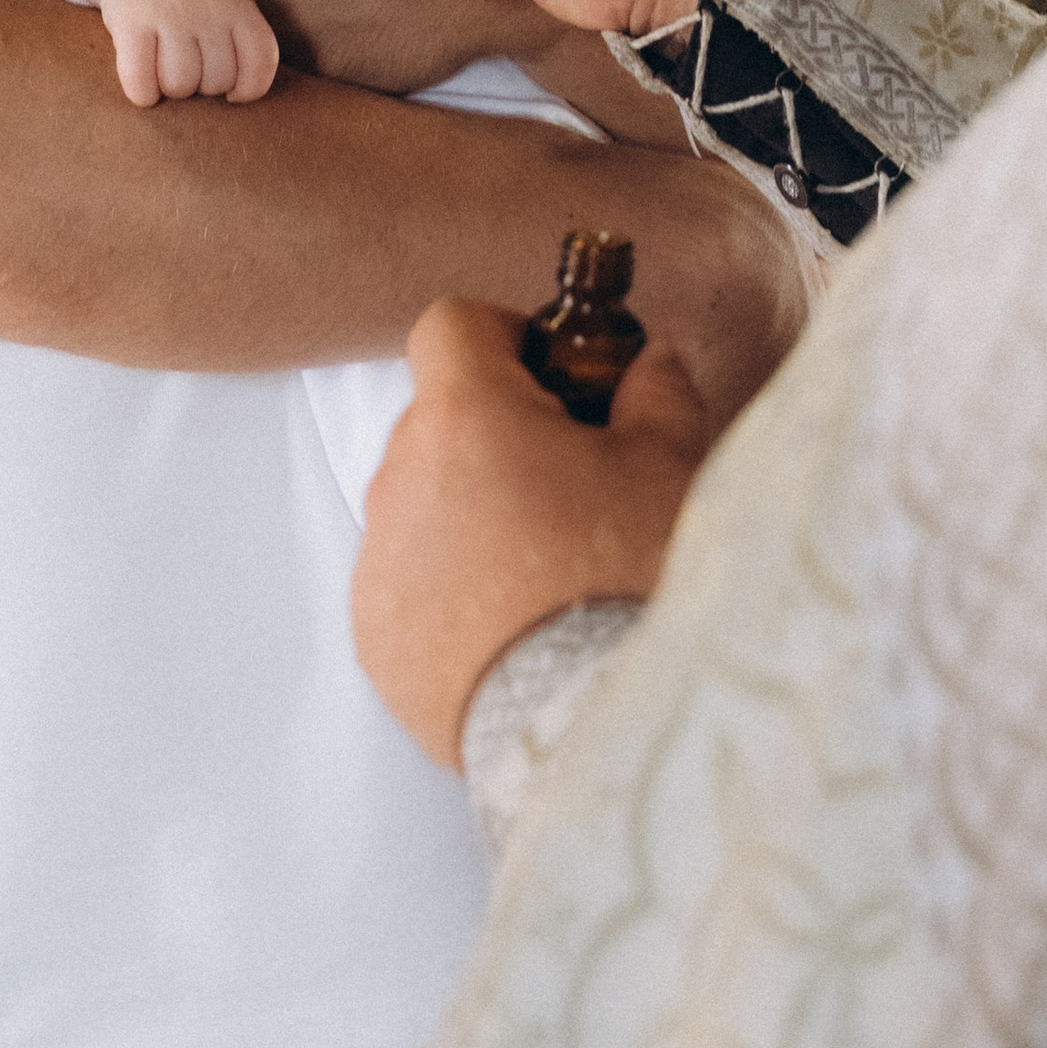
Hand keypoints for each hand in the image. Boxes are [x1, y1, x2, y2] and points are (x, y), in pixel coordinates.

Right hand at [66, 0, 280, 106]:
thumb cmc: (186, 1)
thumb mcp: (227, 7)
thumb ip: (242, 44)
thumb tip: (237, 96)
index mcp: (238, 5)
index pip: (261, 62)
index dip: (247, 89)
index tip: (231, 92)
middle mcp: (207, 8)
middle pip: (216, 82)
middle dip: (200, 84)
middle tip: (185, 62)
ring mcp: (169, 14)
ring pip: (179, 86)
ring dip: (168, 87)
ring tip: (162, 63)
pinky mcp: (132, 23)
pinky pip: (142, 86)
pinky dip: (142, 92)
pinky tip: (142, 76)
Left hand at [354, 298, 713, 762]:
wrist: (593, 721)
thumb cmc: (631, 580)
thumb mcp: (670, 465)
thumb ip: (656, 392)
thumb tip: (649, 366)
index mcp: (464, 417)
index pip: (452, 326)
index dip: (505, 337)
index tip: (552, 374)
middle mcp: (400, 480)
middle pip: (435, 421)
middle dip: (494, 435)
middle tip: (571, 481)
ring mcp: (379, 565)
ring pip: (419, 507)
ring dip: (470, 515)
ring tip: (548, 570)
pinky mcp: (376, 640)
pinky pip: (407, 587)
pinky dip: (450, 591)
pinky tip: (517, 628)